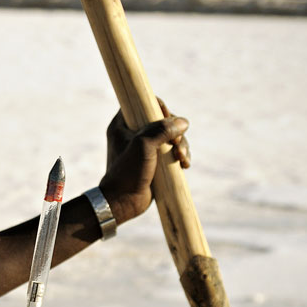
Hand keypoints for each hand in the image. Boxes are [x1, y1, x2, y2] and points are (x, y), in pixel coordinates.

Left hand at [100, 99, 189, 223]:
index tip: (167, 119)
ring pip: (171, 136)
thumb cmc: (127, 172)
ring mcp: (146, 147)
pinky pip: (173, 150)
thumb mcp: (144, 146)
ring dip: (182, 145)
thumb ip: (162, 129)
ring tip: (182, 159)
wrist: (123, 202)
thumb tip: (183, 122)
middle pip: (163, 119)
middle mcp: (133, 133)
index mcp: (122, 124)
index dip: (158, 107)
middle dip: (175, 131)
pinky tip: (184, 165)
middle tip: (176, 143)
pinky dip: (181, 155)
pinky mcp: (155, 160)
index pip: (142, 104)